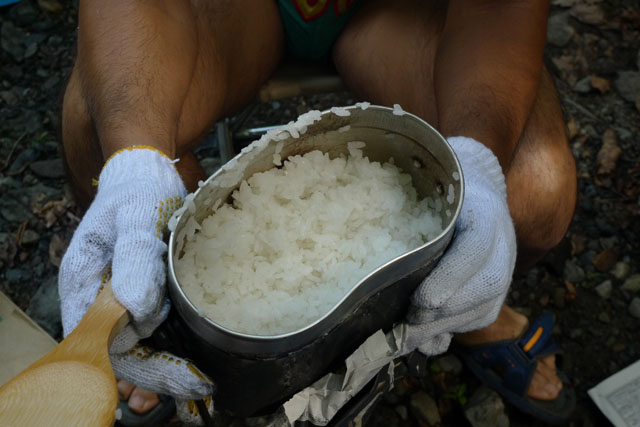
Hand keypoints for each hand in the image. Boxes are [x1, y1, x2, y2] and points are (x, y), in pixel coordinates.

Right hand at [59, 147, 213, 418]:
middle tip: (198, 387)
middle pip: (119, 350)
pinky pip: (147, 330)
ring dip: (160, 368)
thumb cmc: (137, 193)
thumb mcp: (137, 219)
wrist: (146, 176)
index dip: (140, 363)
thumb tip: (134, 310)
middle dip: (155, 375)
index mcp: (83, 282)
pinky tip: (189, 360)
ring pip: (133, 346)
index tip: (180, 374)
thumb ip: (133, 260)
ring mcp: (116, 298)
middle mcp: (95, 297)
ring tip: (195, 383)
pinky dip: (165, 348)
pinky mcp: (138, 294)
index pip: (102, 339)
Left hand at [403, 137, 516, 355]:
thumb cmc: (437, 195)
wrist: (472, 193)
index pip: (475, 249)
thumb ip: (408, 223)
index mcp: (483, 211)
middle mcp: (502, 242)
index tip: (420, 300)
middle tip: (407, 325)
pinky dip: (453, 331)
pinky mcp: (499, 289)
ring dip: (445, 327)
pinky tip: (428, 337)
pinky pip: (483, 317)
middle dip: (443, 313)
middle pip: (484, 286)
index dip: (450, 279)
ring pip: (485, 308)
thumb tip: (383, 268)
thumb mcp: (422, 197)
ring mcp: (505, 268)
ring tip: (411, 335)